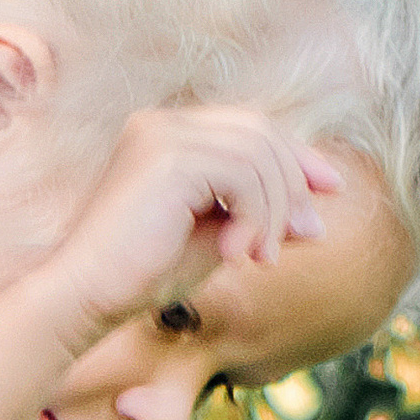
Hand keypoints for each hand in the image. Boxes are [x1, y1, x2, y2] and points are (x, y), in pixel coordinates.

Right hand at [50, 105, 342, 342]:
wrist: (86, 296)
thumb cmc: (142, 277)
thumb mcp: (216, 243)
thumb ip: (260, 221)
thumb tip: (316, 220)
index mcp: (171, 135)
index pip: (251, 128)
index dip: (297, 154)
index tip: (332, 189)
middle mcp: (165, 122)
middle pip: (261, 132)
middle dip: (295, 183)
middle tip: (306, 236)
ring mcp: (163, 133)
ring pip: (258, 152)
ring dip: (275, 210)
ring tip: (263, 258)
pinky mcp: (168, 156)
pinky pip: (242, 173)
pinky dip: (256, 216)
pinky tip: (240, 255)